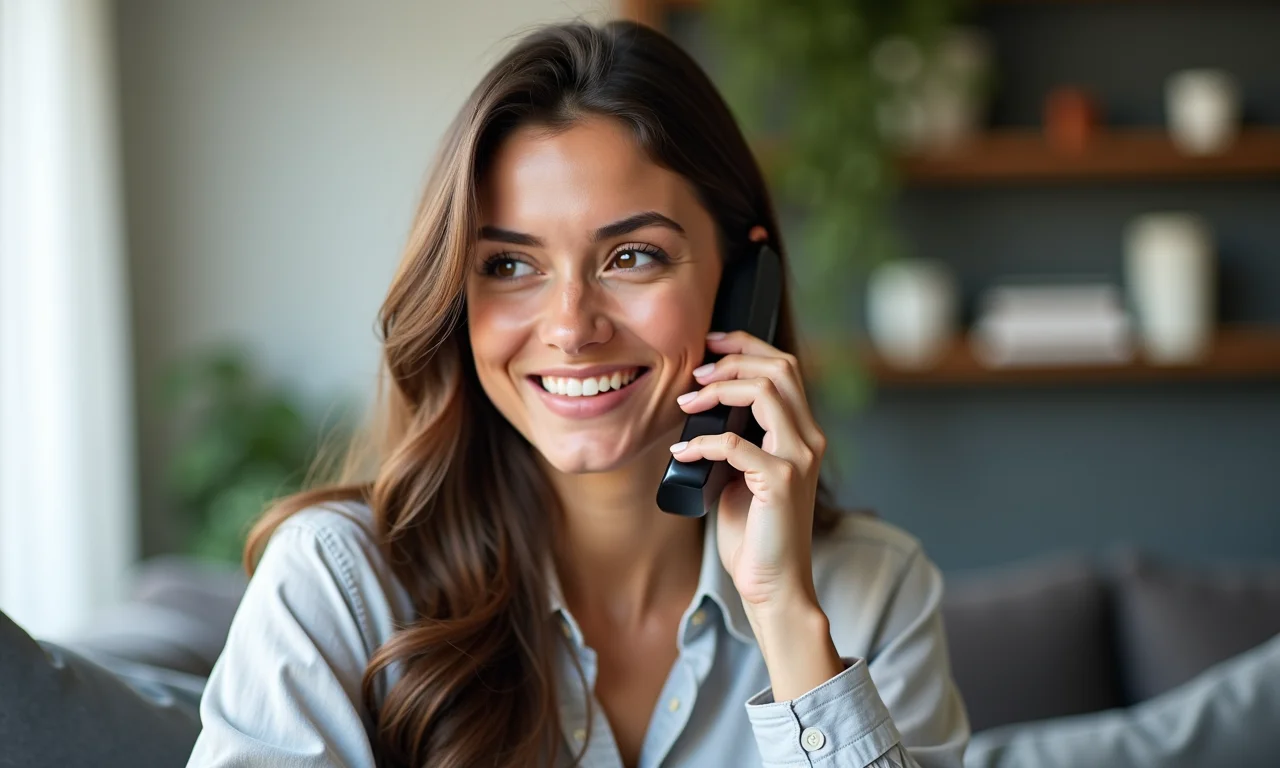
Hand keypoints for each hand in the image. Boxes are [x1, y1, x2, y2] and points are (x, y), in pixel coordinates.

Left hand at [669, 329, 841, 698]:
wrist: (773, 584)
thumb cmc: (755, 532)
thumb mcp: (744, 474)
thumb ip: (737, 440)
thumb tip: (701, 410)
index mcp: (802, 434)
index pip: (785, 367)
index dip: (747, 346)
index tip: (711, 345)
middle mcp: (808, 440)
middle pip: (780, 368)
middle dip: (734, 357)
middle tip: (696, 371)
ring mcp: (798, 459)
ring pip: (765, 392)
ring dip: (719, 390)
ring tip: (686, 403)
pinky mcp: (779, 482)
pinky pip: (734, 444)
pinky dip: (701, 442)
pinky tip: (680, 452)